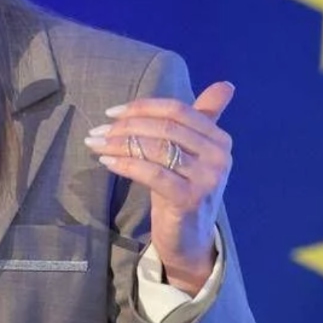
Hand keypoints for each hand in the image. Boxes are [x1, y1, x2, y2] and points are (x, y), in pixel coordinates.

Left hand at [84, 82, 234, 294]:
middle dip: (125, 126)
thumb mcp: (194, 151)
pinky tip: (107, 162)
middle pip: (164, 128)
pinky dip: (125, 165)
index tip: (112, 112)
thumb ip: (204, 117)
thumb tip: (226, 85)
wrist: (189, 237)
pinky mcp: (189, 199)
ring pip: (156, 149)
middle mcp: (219, 156)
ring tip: (95, 144)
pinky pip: (151, 173)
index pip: (177, 110)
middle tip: (97, 131)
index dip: (142, 107)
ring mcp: (207, 179)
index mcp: (219, 138)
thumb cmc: (184, 187)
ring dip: (119, 144)